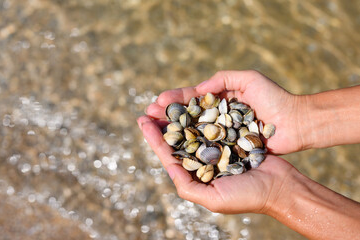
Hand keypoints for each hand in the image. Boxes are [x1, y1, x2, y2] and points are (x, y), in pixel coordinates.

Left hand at [137, 115, 295, 213]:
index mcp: (196, 176)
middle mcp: (203, 161)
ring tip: (165, 102)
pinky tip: (191, 103)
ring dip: (178, 115)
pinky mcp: (230, 137)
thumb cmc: (246, 197)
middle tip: (148, 107)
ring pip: (192, 128)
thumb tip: (168, 167)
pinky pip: (211, 123)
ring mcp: (216, 148)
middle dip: (163, 123)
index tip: (142, 122)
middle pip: (178, 139)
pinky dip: (200, 113)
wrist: (280, 187)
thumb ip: (187, 186)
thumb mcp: (212, 199)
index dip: (154, 139)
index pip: (169, 155)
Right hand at [145, 70, 307, 154]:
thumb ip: (222, 79)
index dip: (174, 100)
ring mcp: (222, 135)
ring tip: (152, 130)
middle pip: (187, 117)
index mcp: (220, 100)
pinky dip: (189, 148)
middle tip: (147, 116)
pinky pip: (205, 149)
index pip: (191, 99)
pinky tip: (173, 147)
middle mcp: (217, 118)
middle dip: (167, 116)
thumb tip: (197, 90)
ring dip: (172, 132)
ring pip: (191, 133)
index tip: (157, 101)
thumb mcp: (248, 79)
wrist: (296, 123)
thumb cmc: (274, 99)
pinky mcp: (228, 150)